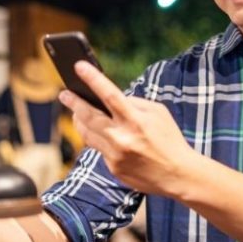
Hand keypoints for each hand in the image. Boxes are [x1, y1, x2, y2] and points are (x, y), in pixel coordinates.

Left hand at [58, 61, 195, 196]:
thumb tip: (110, 98)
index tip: (78, 66)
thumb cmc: (169, 139)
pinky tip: (101, 133)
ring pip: (86, 133)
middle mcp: (122, 137)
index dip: (92, 78)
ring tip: (76, 111)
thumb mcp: (158, 113)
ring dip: (79, 120)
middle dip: (73, 102)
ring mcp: (115, 155)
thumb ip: (134, 103)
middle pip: (88, 115)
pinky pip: (98, 148)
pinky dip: (98, 138)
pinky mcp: (113, 168)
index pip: (109, 94)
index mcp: (136, 120)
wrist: (178, 175)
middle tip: (65, 93)